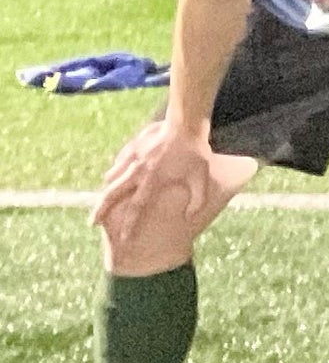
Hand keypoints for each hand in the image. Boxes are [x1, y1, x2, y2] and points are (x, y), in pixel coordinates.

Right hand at [93, 115, 222, 240]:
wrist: (184, 124)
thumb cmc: (195, 152)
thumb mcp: (201, 177)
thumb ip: (197, 199)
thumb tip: (189, 217)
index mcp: (152, 181)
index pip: (136, 208)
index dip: (129, 225)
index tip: (123, 239)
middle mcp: (138, 172)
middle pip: (112, 194)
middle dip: (101, 210)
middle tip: (92, 223)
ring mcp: (132, 158)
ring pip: (112, 178)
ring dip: (107, 190)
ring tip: (103, 201)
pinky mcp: (131, 147)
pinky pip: (118, 162)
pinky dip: (115, 171)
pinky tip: (115, 176)